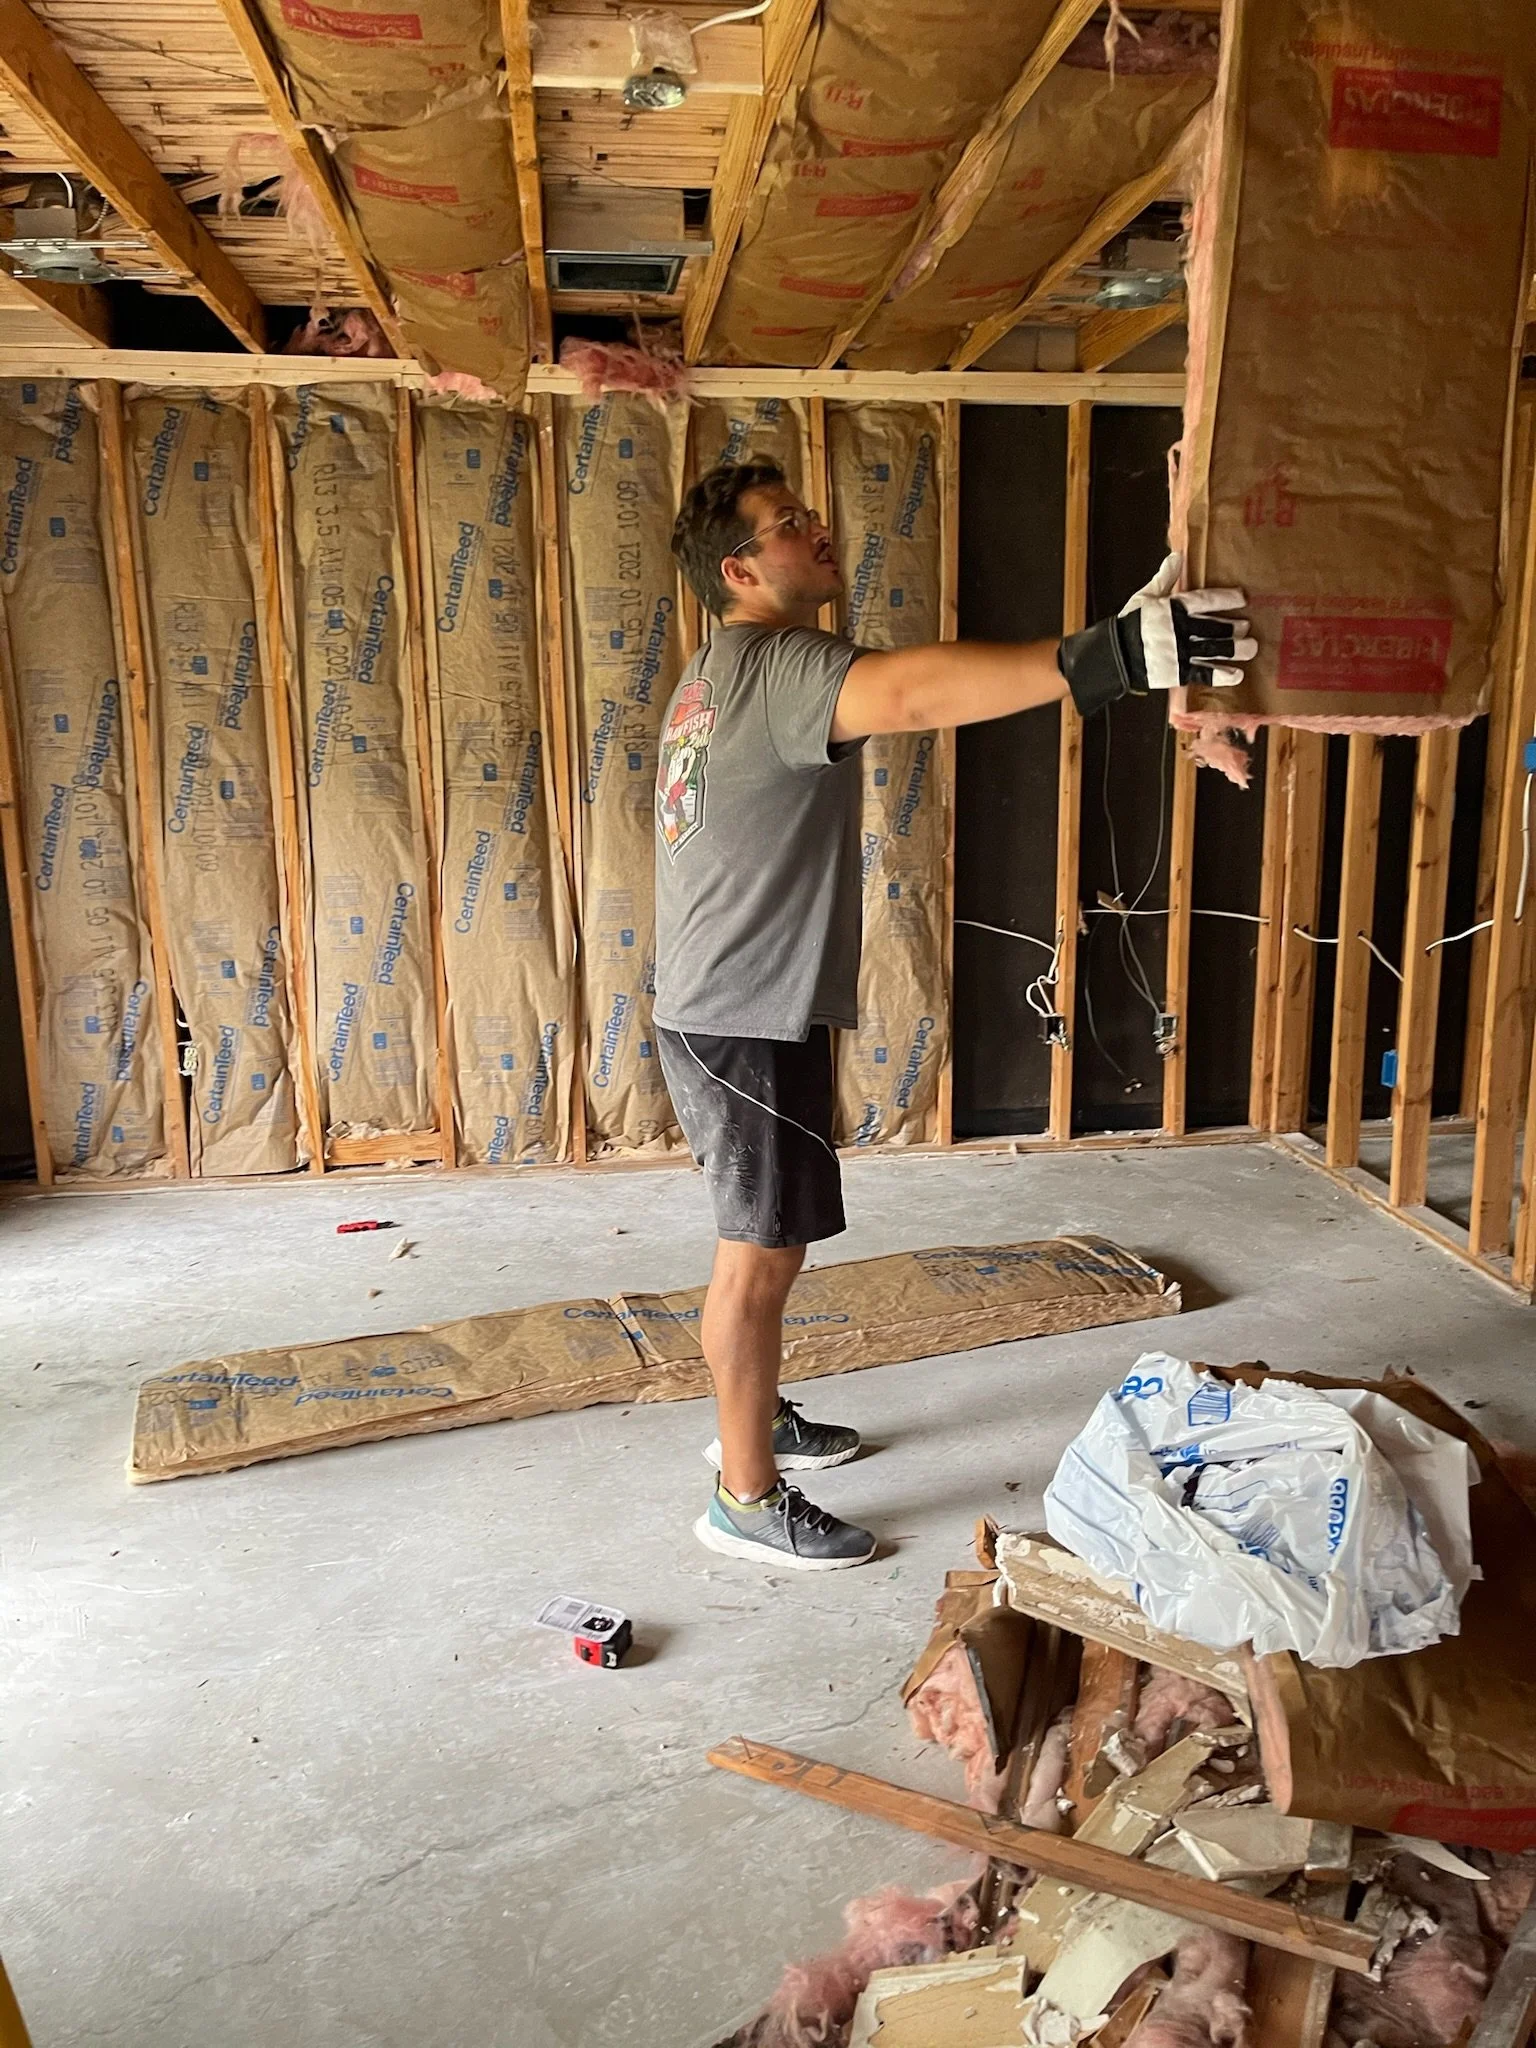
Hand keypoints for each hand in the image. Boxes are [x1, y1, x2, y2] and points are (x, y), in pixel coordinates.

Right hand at [1121, 552, 1255, 689]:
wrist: (1115, 655)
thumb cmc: (1130, 624)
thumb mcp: (1145, 597)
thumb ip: (1164, 579)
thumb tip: (1176, 556)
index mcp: (1174, 608)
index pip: (1205, 600)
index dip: (1226, 598)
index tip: (1242, 598)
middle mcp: (1181, 629)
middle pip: (1214, 627)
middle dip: (1233, 627)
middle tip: (1246, 627)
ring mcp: (1180, 652)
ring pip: (1214, 649)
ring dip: (1235, 649)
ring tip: (1251, 648)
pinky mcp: (1177, 672)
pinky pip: (1204, 673)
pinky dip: (1221, 675)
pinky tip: (1237, 675)